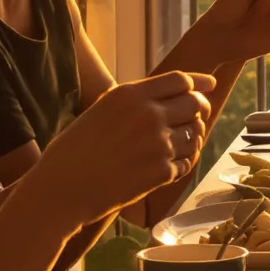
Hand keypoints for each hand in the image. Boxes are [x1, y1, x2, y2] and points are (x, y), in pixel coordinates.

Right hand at [36, 71, 212, 226]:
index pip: (181, 80)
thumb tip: (167, 96)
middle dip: (201, 108)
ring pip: (194, 134)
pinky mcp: (161, 172)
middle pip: (195, 103)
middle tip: (200, 115)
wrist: (60, 190)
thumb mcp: (101, 111)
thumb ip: (133, 102)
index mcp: (130, 95)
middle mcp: (148, 114)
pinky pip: (185, 163)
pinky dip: (181, 165)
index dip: (199, 83)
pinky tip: (168, 168)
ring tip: (179, 145)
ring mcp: (158, 144)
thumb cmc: (73, 152)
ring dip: (191, 139)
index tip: (209, 86)